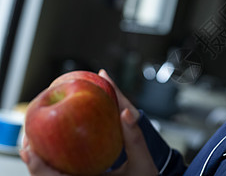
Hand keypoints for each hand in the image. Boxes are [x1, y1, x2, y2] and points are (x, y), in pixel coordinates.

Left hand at [20, 69, 157, 175]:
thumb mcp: (142, 161)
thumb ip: (134, 137)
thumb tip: (125, 112)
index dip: (37, 165)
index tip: (29, 147)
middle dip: (33, 161)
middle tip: (27, 141)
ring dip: (42, 163)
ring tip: (35, 143)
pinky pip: (64, 175)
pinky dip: (55, 164)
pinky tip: (55, 149)